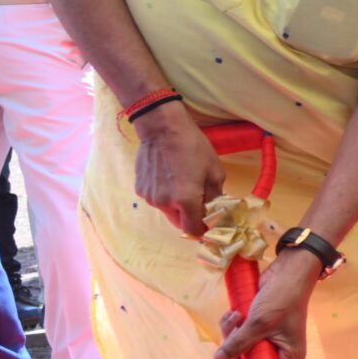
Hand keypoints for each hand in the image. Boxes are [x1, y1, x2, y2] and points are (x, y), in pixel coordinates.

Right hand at [134, 106, 225, 236]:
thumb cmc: (193, 147)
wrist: (162, 128)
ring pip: (168, 212)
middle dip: (191, 218)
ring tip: (185, 185)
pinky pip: (157, 200)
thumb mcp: (214, 171)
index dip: (203, 230)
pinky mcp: (140, 189)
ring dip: (178, 207)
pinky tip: (171, 178)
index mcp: (186, 200)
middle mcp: (165, 203)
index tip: (210, 223)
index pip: (193, 230)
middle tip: (201, 203)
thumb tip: (217, 212)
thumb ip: (216, 197)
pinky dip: (166, 196)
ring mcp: (150, 197)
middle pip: (180, 223)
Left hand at [214, 250, 320, 358]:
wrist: (288, 271)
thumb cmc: (282, 299)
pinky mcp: (256, 325)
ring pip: (239, 346)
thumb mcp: (259, 323)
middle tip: (234, 331)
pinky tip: (235, 312)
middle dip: (236, 347)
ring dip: (231, 332)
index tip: (235, 358)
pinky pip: (238, 333)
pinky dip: (232, 324)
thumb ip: (239, 343)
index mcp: (288, 356)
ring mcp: (266, 337)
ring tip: (235, 315)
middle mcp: (278, 350)